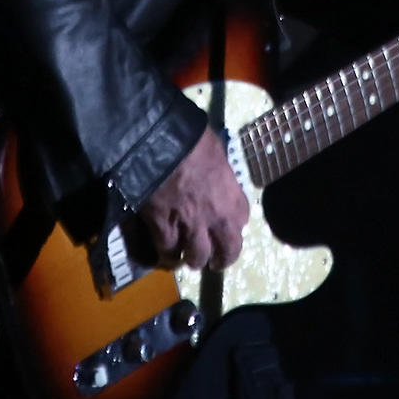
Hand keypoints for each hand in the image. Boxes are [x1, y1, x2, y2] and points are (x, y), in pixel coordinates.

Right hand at [139, 126, 249, 272]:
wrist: (156, 144)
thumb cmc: (189, 139)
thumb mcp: (214, 148)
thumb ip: (218, 168)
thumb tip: (214, 169)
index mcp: (231, 196)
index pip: (242, 219)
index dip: (233, 221)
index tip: (227, 222)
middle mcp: (216, 219)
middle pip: (227, 251)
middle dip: (222, 257)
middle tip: (215, 259)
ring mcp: (189, 227)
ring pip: (196, 257)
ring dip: (194, 258)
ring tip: (187, 256)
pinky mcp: (162, 229)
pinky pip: (167, 251)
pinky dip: (166, 253)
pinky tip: (165, 250)